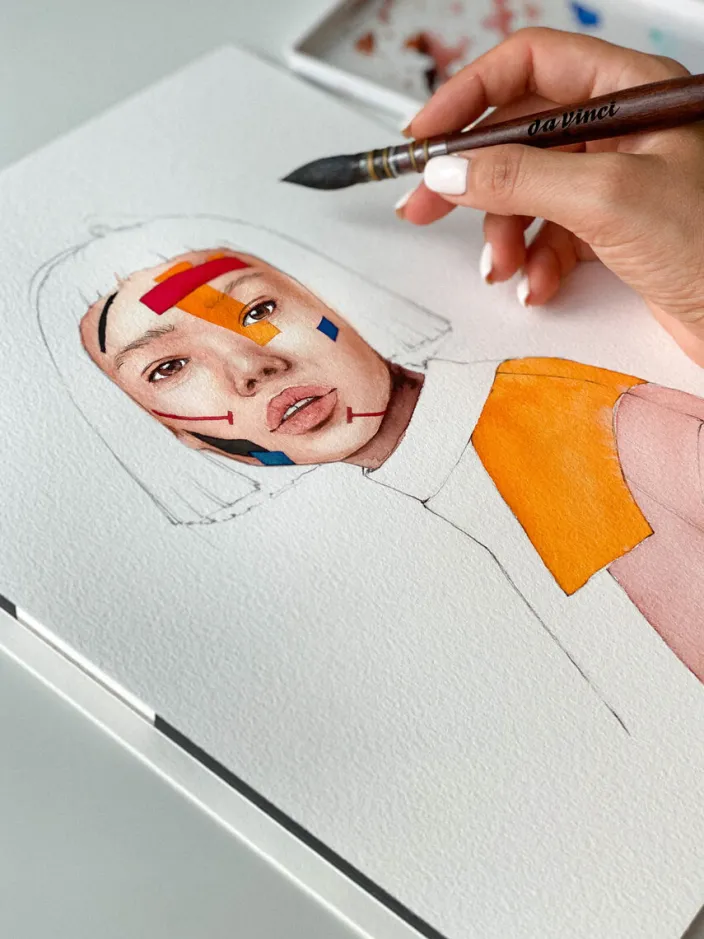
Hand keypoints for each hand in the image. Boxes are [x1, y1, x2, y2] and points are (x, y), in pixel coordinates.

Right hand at [399, 28, 703, 365]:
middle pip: (519, 136)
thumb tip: (451, 170)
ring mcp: (615, 183)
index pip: (530, 66)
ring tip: (503, 266)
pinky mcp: (613, 232)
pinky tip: (539, 285)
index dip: (470, 95)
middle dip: (473, 178)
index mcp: (631, 93)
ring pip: (529, 193)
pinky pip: (552, 236)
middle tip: (425, 202)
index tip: (426, 135)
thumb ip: (521, 177)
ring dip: (505, 234)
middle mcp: (620, 132)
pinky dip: (535, 263)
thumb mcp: (608, 197)